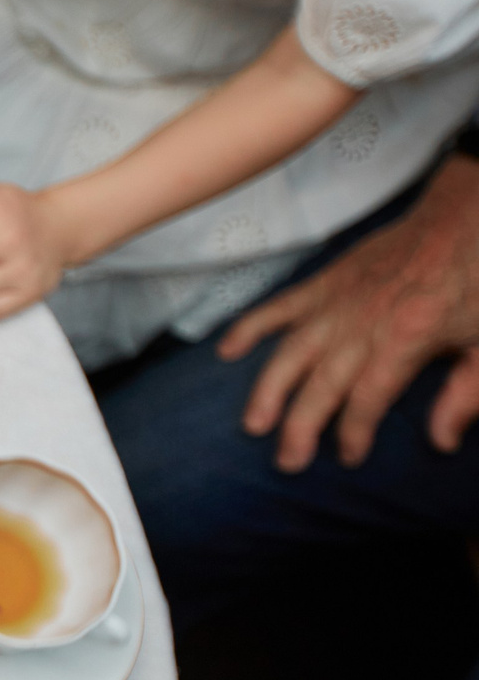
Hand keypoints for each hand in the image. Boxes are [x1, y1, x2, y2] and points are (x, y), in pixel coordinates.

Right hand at [218, 155, 478, 469]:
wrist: (461, 217)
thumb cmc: (477, 281)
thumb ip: (467, 395)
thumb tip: (442, 442)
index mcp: (406, 339)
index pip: (368, 398)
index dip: (355, 432)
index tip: (349, 457)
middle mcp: (360, 324)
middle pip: (321, 384)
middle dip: (302, 426)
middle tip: (288, 462)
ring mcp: (335, 302)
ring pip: (290, 353)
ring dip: (268, 389)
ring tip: (253, 423)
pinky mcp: (322, 283)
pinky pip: (277, 307)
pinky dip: (249, 328)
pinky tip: (226, 352)